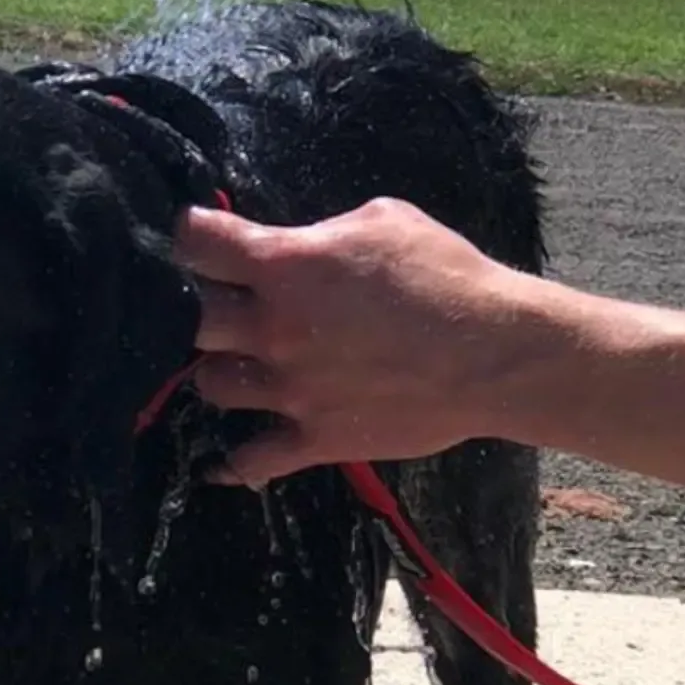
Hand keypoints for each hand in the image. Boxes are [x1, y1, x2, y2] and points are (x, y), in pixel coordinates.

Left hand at [170, 198, 544, 487]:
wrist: (496, 354)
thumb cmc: (446, 276)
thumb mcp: (382, 221)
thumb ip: (321, 232)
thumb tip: (297, 244)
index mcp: (286, 267)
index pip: (198, 244)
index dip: (188, 237)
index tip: (196, 239)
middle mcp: (275, 329)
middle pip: (188, 321)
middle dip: (193, 309)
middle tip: (217, 305)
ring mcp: (291, 389)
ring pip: (210, 385)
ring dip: (219, 371)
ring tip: (239, 364)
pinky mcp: (315, 438)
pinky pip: (251, 460)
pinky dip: (233, 462)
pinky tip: (221, 462)